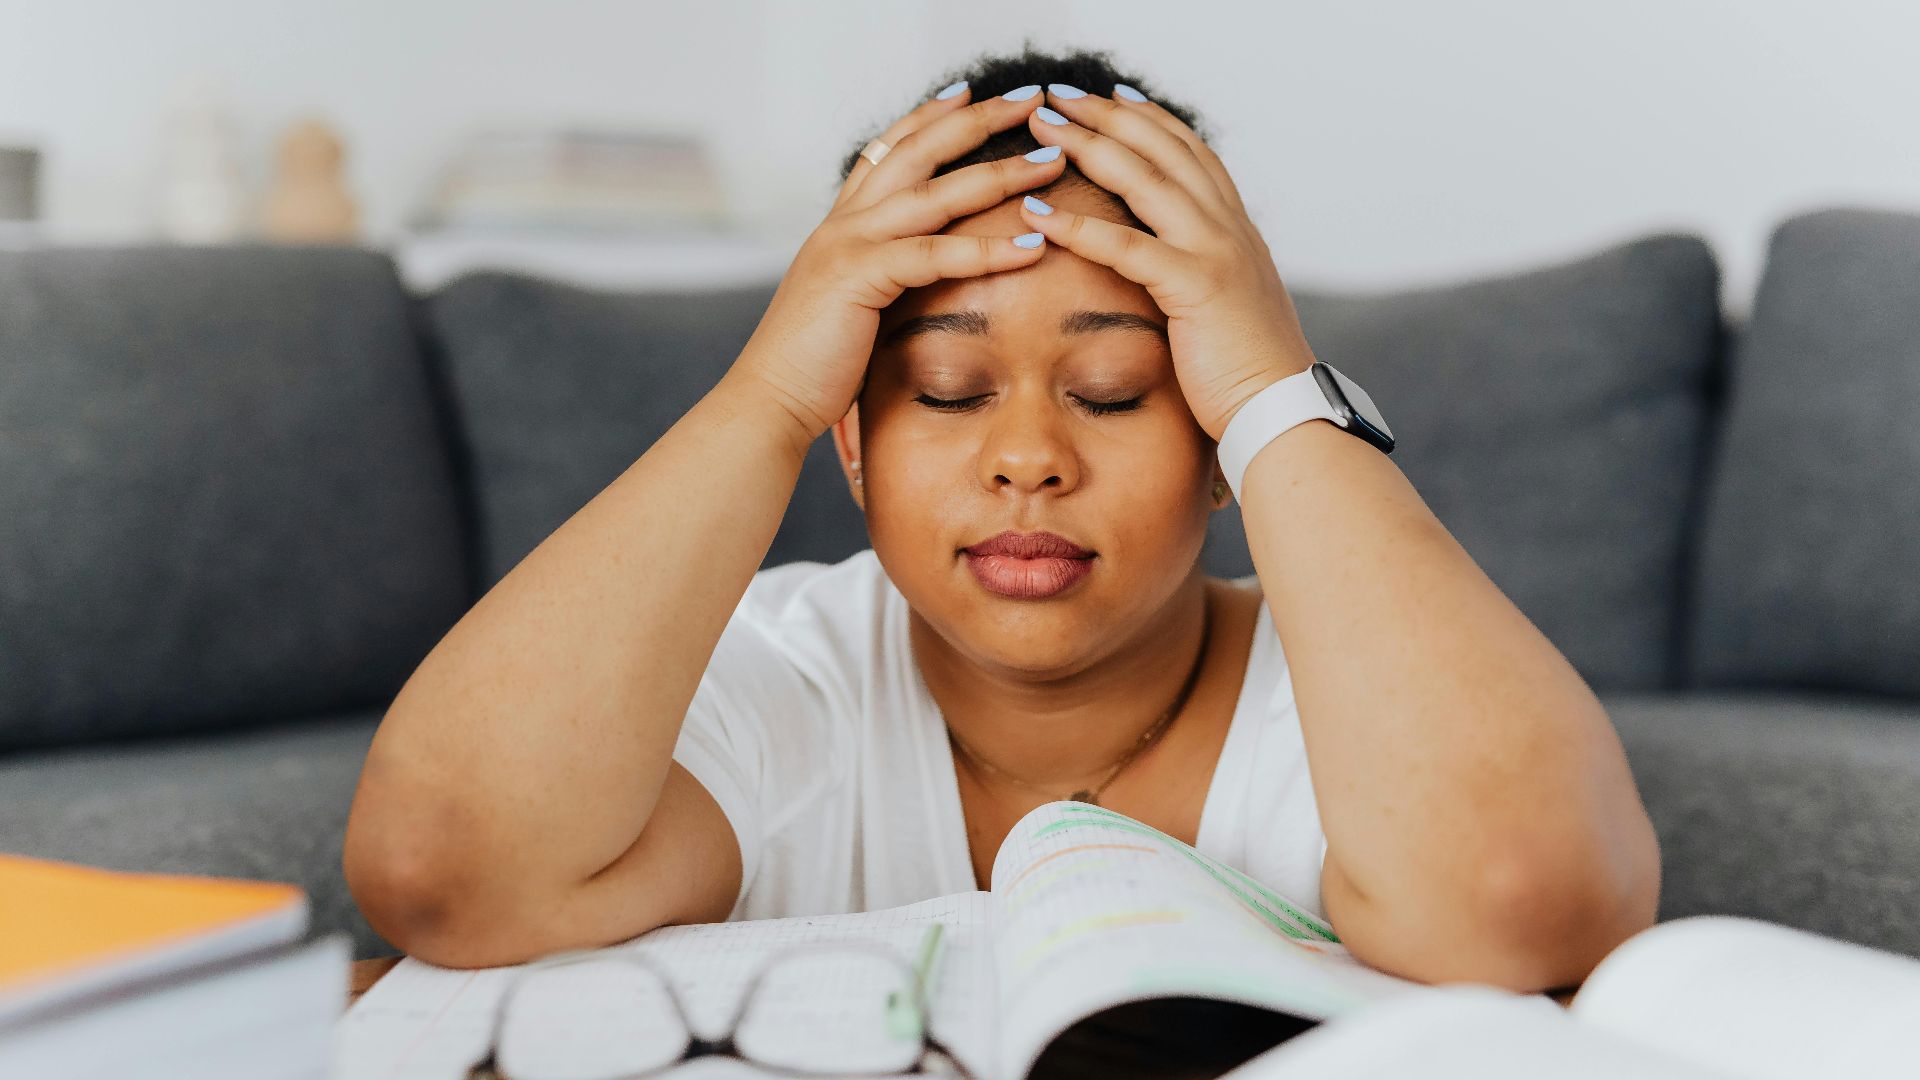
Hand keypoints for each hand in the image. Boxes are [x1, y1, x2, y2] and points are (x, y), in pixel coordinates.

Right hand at [729, 84, 1067, 448]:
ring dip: (999, 173)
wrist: (769, 401)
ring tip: (1051, 160)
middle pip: (917, 151)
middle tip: (1030, 96)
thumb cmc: (814, 368)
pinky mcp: (859, 277)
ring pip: (935, 193)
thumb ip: (882, 281)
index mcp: (842, 226)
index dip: (929, 119)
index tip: (971, 94)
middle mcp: (844, 223)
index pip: (888, 151)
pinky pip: (935, 254)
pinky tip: (1032, 247)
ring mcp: (848, 244)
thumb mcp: (852, 308)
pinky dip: (987, 249)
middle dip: (976, 120)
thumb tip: (921, 283)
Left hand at [1011, 86, 1317, 441]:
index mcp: (1236, 228)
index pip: (1189, 153)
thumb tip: (1179, 270)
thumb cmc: (1250, 372)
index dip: (1149, 119)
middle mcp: (1228, 227)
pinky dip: (1077, 225)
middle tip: (1058, 93)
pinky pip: (1126, 245)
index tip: (1110, 94)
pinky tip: (1037, 211)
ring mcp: (1215, 250)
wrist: (1282, 408)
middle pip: (1161, 149)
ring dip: (1087, 146)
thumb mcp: (1231, 305)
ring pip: (1143, 179)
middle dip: (1106, 115)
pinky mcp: (1195, 285)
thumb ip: (1205, 274)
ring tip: (1041, 126)